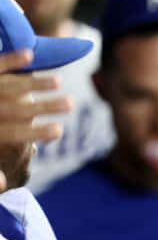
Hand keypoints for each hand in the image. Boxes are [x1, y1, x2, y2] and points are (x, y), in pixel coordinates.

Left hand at [0, 48, 73, 191]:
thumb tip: (2, 185)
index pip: (11, 132)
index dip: (34, 132)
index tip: (59, 130)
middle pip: (13, 107)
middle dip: (43, 105)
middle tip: (70, 104)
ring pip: (6, 86)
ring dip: (33, 82)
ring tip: (57, 81)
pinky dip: (10, 60)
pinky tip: (29, 54)